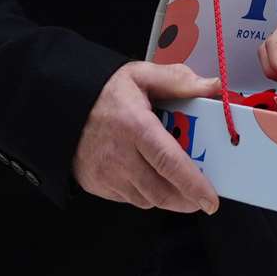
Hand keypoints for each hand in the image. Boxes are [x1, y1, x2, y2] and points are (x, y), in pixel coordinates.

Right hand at [72, 61, 220, 213]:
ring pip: (147, 200)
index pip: (169, 162)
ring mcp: (106, 174)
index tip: (211, 200)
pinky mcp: (97, 185)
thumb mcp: (142, 75)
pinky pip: (130, 199)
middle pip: (161, 191)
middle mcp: (120, 155)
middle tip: (202, 198)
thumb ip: (179, 81)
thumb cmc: (105, 92)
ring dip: (168, 197)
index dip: (193, 184)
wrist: (62, 106)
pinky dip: (146, 194)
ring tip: (179, 185)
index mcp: (135, 126)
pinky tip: (150, 177)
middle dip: (187, 200)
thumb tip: (213, 87)